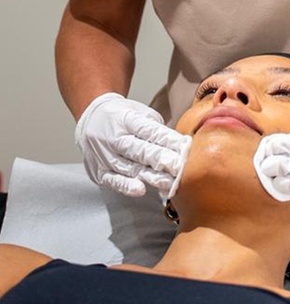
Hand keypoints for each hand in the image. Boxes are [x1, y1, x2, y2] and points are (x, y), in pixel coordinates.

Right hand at [75, 93, 191, 196]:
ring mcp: (104, 155)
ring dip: (151, 177)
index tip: (185, 148)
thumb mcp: (141, 114)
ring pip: (130, 168)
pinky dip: (126, 186)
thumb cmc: (123, 118)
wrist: (90, 119)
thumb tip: (182, 147)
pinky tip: (140, 189)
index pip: (148, 130)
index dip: (167, 139)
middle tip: (179, 167)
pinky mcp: (99, 172)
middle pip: (139, 150)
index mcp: (124, 119)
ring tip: (169, 183)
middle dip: (161, 160)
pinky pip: (113, 180)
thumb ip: (158, 130)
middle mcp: (112, 137)